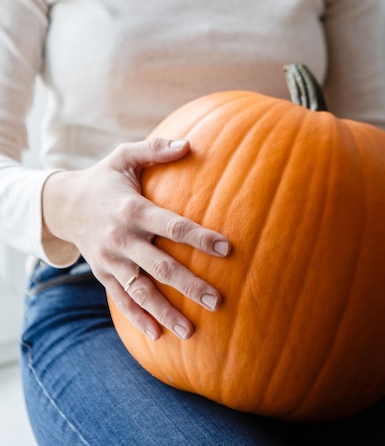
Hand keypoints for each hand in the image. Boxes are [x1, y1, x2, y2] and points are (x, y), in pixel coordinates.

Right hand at [42, 138, 230, 340]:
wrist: (62, 204)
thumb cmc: (103, 178)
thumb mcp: (124, 156)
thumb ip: (155, 149)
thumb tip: (188, 144)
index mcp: (132, 210)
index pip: (171, 226)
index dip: (199, 237)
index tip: (226, 248)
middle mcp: (121, 238)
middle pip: (160, 265)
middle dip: (189, 284)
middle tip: (218, 300)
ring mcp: (110, 260)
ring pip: (141, 290)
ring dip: (165, 311)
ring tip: (191, 331)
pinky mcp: (103, 274)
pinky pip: (121, 299)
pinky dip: (138, 318)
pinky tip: (157, 335)